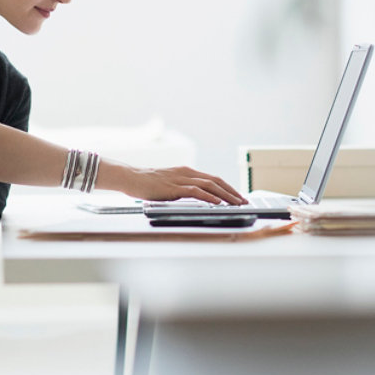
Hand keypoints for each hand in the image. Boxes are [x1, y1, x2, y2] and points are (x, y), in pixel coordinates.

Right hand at [120, 165, 246, 205]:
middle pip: (216, 180)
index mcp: (186, 171)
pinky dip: (209, 196)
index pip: (213, 179)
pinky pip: (195, 191)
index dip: (228, 187)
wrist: (130, 178)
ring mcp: (180, 179)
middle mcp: (186, 173)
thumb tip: (196, 199)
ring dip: (225, 195)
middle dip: (232, 191)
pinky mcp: (173, 187)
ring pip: (209, 185)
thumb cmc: (147, 183)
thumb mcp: (169, 185)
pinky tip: (217, 202)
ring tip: (236, 203)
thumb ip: (182, 189)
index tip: (238, 196)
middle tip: (244, 201)